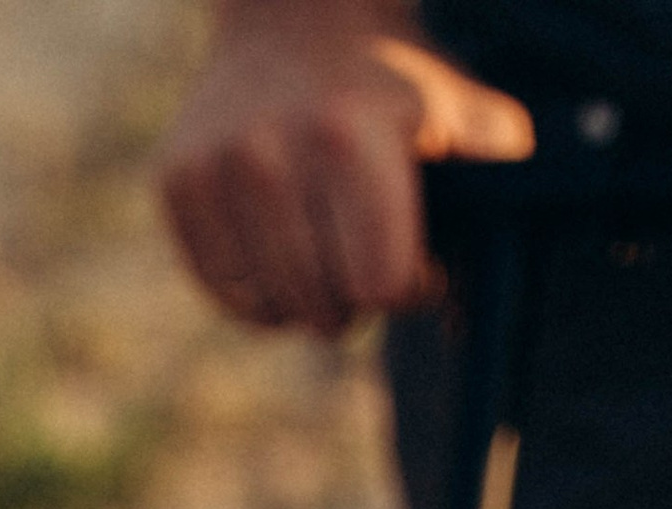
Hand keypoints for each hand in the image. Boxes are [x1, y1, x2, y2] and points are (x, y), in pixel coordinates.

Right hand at [159, 0, 535, 330]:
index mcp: (349, 138)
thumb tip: (474, 315)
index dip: (412, 286)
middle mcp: (269, 152)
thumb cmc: (393, 79)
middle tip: (366, 248)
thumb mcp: (459, 111)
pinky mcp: (175, 183)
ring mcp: (213, 169)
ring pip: (272, 312)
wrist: (295, 11)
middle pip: (327, 308)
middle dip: (358, 295)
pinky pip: (225, 295)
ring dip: (308, 301)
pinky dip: (258, 293)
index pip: (383, 287)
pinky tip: (282, 248)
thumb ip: (495, 193)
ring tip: (326, 248)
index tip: (420, 258)